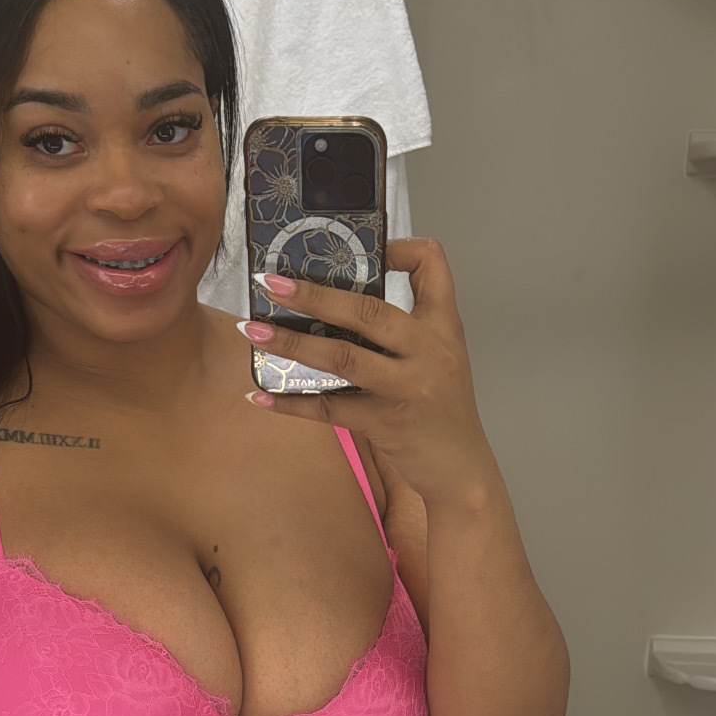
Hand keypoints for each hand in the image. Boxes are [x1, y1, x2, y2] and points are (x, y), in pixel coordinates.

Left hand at [240, 238, 494, 508]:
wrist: (461, 469)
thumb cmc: (442, 409)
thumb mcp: (438, 357)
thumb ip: (402, 329)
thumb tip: (336, 302)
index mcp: (442, 326)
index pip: (432, 265)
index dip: (399, 246)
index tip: (358, 246)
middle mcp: (428, 351)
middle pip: (368, 310)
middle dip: (314, 294)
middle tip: (270, 283)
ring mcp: (407, 387)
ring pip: (342, 357)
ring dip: (292, 343)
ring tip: (253, 331)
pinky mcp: (386, 422)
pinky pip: (330, 409)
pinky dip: (292, 403)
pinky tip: (261, 396)